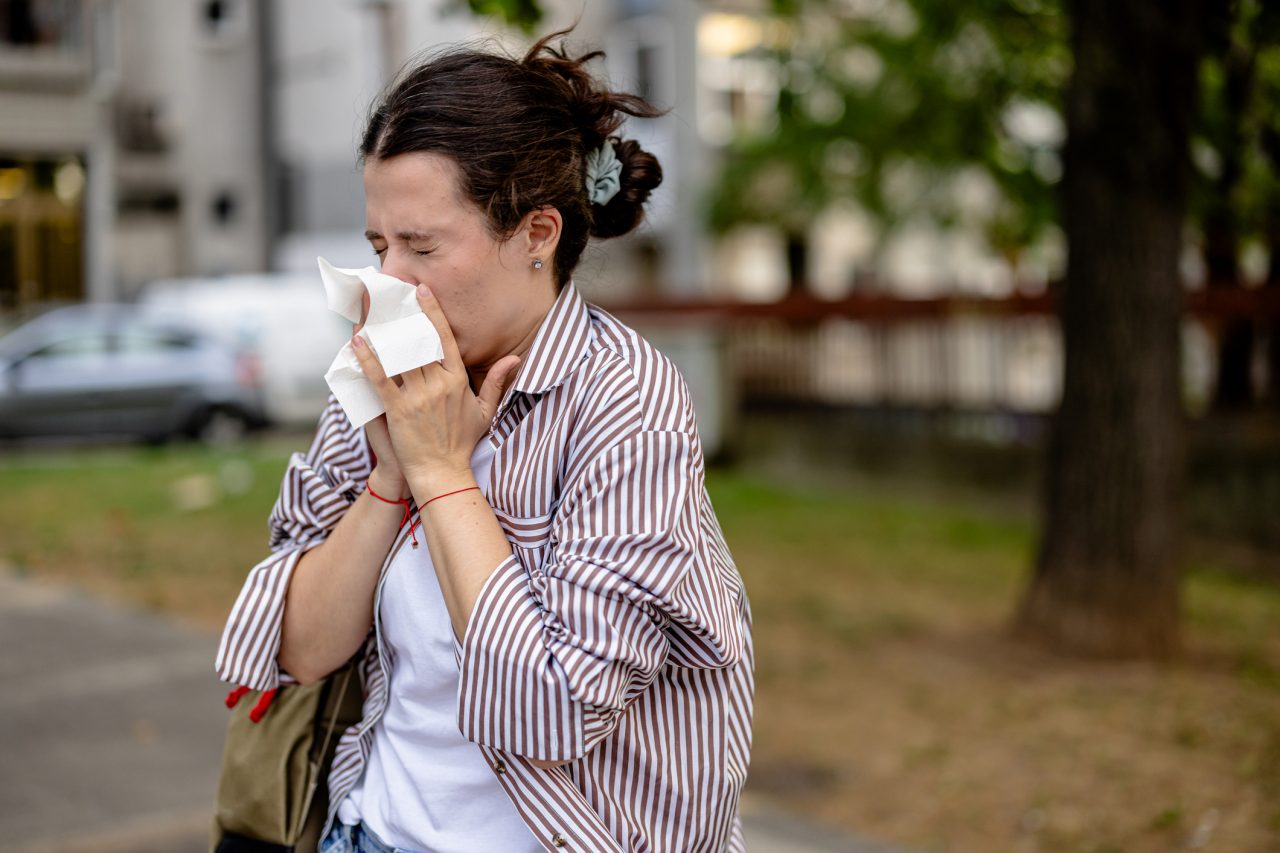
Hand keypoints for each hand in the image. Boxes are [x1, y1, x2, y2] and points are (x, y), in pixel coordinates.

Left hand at [350, 283, 520, 492]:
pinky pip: (381, 378)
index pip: (444, 338)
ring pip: (398, 355)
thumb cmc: (462, 443)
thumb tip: (514, 358)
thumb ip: (497, 382)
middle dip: (401, 316)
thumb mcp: (485, 411)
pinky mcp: (398, 409)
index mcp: (458, 380)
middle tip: (387, 296)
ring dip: (382, 332)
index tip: (421, 291)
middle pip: (417, 342)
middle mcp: (438, 384)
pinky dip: (368, 359)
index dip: (432, 312)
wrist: (443, 472)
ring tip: (369, 312)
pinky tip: (357, 342)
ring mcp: (417, 396)